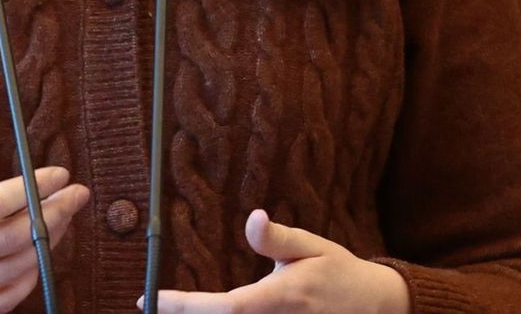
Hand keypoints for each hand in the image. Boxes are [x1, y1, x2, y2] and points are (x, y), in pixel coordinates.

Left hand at [148, 209, 407, 313]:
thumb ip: (278, 237)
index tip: (152, 299)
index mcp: (283, 297)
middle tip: (148, 306)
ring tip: (164, 310)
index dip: (186, 307)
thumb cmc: (337, 272)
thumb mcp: (311, 247)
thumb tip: (253, 216)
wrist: (373, 307)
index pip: (225, 308)